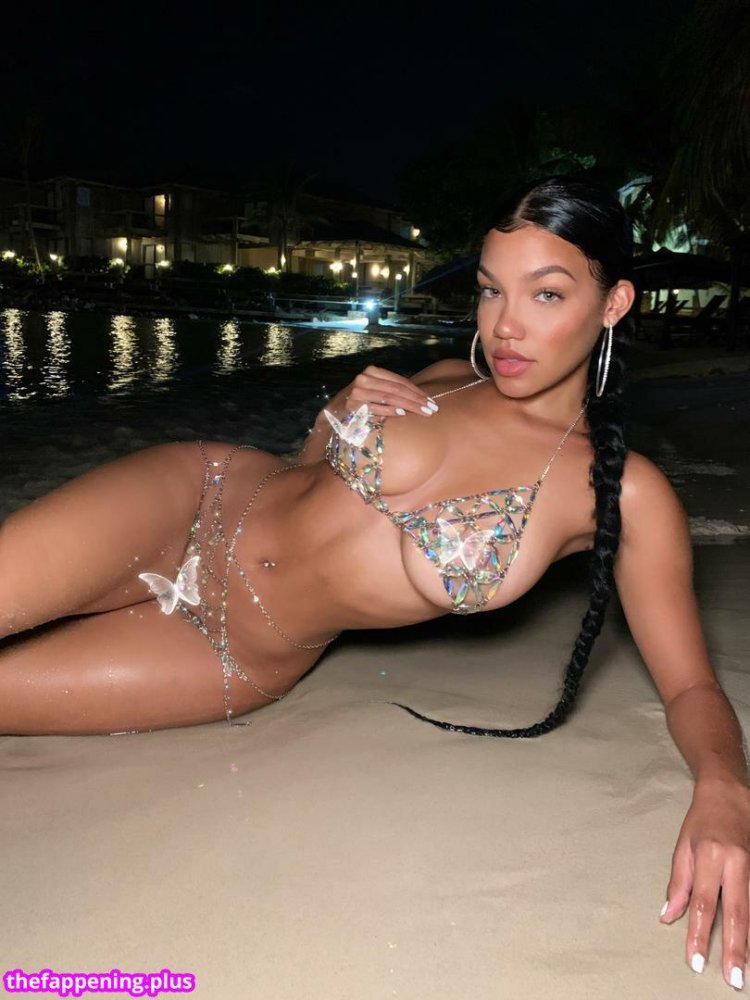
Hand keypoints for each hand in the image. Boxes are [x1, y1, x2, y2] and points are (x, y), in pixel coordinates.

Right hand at [336, 365, 438, 417]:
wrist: (336, 414)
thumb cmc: (364, 403)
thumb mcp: (379, 392)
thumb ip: (395, 391)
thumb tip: (423, 398)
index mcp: (373, 371)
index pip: (400, 382)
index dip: (417, 392)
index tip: (431, 401)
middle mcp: (364, 379)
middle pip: (397, 389)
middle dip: (416, 400)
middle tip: (432, 409)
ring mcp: (357, 392)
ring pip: (389, 397)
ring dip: (408, 405)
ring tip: (423, 412)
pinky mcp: (353, 406)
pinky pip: (375, 408)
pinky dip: (389, 410)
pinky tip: (402, 413)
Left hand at [660, 777, 749, 988]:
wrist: (729, 794)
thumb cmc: (702, 820)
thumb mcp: (682, 846)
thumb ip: (678, 883)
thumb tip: (668, 917)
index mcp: (709, 856)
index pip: (703, 903)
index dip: (699, 934)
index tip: (696, 961)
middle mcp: (735, 862)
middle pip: (736, 912)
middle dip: (734, 949)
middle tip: (732, 979)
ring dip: (748, 941)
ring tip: (743, 969)